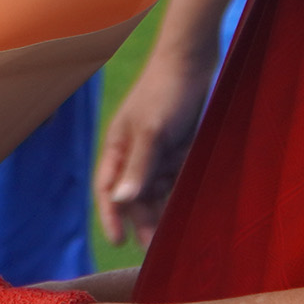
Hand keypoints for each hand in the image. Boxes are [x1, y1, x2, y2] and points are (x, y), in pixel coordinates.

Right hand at [96, 0, 234, 245]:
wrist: (195, 56)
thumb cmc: (166, 90)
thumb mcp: (152, 131)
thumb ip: (139, 166)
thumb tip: (121, 200)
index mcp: (119, 145)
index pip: (108, 189)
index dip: (111, 215)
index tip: (119, 242)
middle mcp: (136, 149)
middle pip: (135, 193)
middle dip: (142, 219)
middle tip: (154, 247)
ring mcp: (159, 147)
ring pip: (158, 187)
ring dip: (163, 207)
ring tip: (174, 234)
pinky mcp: (180, 143)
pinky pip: (177, 174)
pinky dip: (181, 190)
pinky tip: (191, 207)